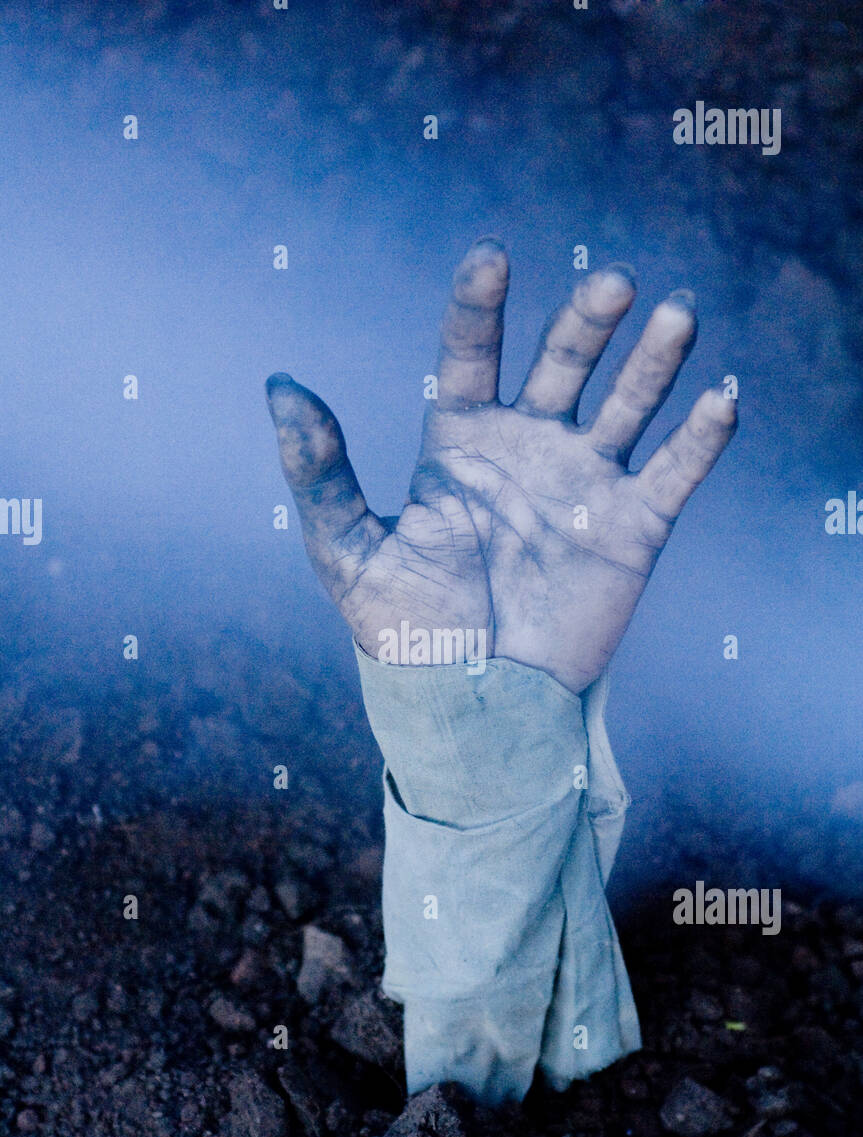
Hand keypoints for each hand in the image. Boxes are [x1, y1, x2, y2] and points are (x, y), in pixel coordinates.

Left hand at [266, 238, 736, 694]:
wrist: (475, 705)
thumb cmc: (406, 631)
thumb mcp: (348, 553)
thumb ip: (318, 473)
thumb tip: (281, 388)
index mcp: (461, 440)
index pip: (472, 352)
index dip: (480, 304)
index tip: (492, 258)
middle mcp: (528, 446)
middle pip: (564, 362)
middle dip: (588, 322)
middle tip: (612, 286)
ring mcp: (584, 482)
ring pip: (628, 401)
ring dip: (655, 360)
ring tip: (677, 315)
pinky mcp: (633, 527)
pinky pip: (674, 472)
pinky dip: (701, 440)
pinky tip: (722, 402)